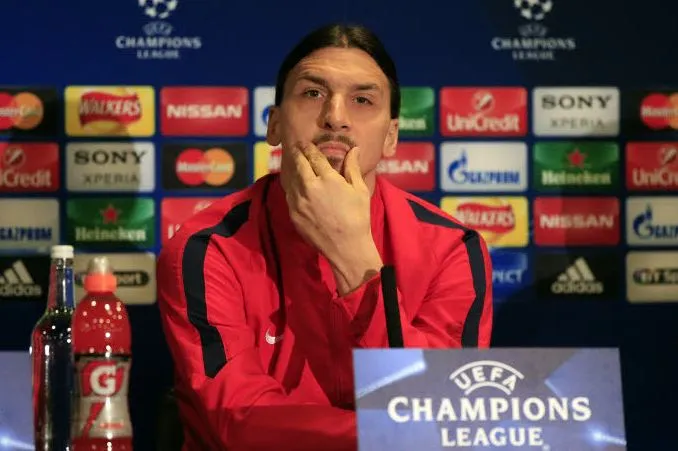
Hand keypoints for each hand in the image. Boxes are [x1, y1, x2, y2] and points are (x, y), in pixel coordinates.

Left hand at [280, 142, 382, 294]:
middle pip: (299, 164)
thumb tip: (354, 149)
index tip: (305, 143)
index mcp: (328, 179)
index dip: (309, 148)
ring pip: (291, 179)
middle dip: (298, 154)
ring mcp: (299, 201)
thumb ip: (352, 167)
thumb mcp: (359, 190)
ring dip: (292, 169)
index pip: (314, 157)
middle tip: (296, 147)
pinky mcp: (294, 214)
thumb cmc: (358, 218)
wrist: (346, 247)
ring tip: (293, 162)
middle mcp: (310, 187)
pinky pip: (289, 195)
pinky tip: (293, 184)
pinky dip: (291, 186)